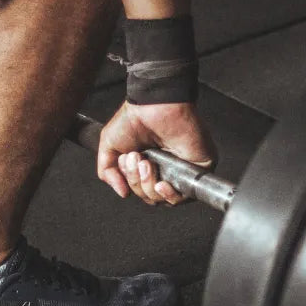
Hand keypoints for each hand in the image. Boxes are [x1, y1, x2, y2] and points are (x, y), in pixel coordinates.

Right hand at [97, 101, 215, 205]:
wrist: (153, 105)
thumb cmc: (134, 119)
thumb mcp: (110, 147)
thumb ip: (108, 173)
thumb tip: (122, 192)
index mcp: (148, 165)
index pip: (140, 190)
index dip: (131, 182)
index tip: (126, 161)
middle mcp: (166, 169)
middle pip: (151, 197)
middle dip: (138, 182)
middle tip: (136, 159)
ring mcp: (182, 170)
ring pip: (166, 199)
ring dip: (149, 185)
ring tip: (146, 163)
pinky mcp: (197, 168)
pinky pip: (185, 195)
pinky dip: (170, 194)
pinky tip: (161, 183)